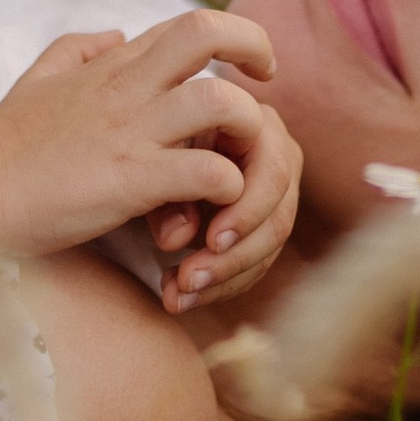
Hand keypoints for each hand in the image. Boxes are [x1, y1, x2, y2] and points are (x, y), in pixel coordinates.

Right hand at [0, 13, 288, 277]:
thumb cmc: (3, 143)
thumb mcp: (39, 78)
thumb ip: (79, 48)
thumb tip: (117, 34)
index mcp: (113, 65)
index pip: (190, 22)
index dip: (234, 34)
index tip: (251, 66)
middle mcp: (127, 87)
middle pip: (210, 32)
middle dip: (254, 48)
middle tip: (267, 85)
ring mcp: (130, 132)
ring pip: (220, 102)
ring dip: (248, 132)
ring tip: (244, 165)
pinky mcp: (130, 181)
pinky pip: (207, 172)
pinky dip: (229, 189)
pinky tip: (217, 210)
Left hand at [146, 85, 304, 313]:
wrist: (140, 153)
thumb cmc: (145, 147)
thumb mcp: (149, 166)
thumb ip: (164, 196)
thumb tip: (176, 240)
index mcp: (255, 124)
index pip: (272, 172)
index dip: (247, 211)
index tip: (211, 242)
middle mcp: (276, 153)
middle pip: (279, 216)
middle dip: (235, 256)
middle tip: (188, 280)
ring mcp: (276, 190)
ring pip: (268, 246)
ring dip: (223, 278)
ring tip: (176, 296)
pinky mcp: (264, 222)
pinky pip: (256, 261)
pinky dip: (220, 284)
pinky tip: (181, 296)